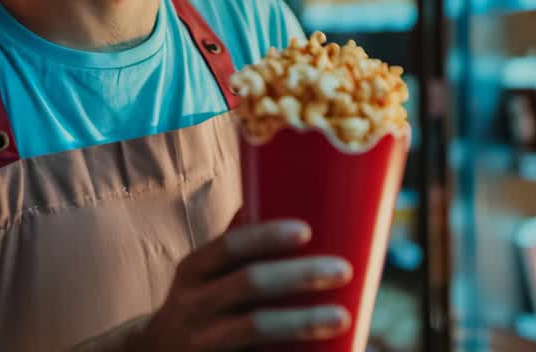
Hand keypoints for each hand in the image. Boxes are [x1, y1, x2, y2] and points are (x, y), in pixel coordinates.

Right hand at [134, 219, 352, 350]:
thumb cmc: (199, 305)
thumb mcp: (203, 276)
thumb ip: (234, 248)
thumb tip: (274, 197)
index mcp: (193, 271)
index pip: (229, 246)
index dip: (266, 236)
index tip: (306, 231)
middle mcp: (192, 304)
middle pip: (249, 284)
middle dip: (299, 275)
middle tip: (343, 270)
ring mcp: (200, 341)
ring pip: (254, 328)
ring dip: (302, 321)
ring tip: (341, 316)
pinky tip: (319, 350)